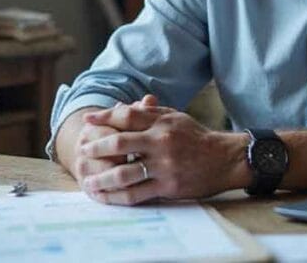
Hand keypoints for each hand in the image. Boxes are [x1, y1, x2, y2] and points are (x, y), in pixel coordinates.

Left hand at [79, 102, 246, 204]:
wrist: (224, 159)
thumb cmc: (195, 137)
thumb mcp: (174, 117)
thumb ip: (148, 113)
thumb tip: (120, 108)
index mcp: (162, 122)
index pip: (126, 116)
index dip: (104, 117)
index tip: (87, 122)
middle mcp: (161, 142)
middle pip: (119, 144)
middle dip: (96, 148)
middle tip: (82, 153)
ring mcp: (164, 166)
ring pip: (124, 173)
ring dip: (101, 178)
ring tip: (88, 181)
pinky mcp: (168, 186)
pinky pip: (136, 194)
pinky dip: (117, 197)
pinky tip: (107, 196)